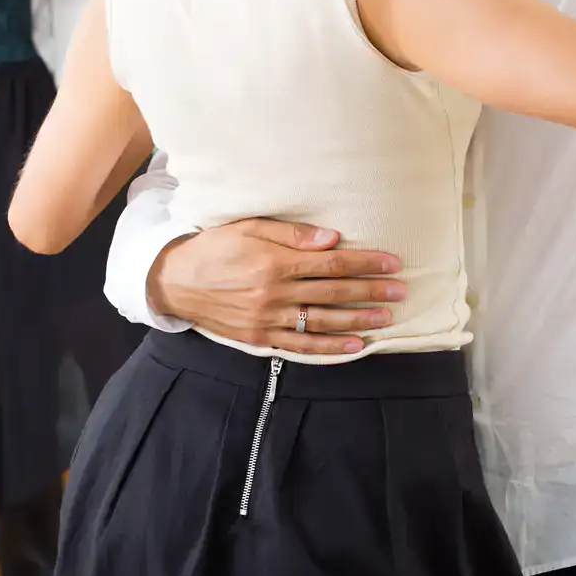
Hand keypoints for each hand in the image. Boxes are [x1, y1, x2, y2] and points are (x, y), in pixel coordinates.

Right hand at [145, 219, 404, 356]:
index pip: (332, 263)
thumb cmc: (215, 247)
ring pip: (323, 321)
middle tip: (401, 291)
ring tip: (386, 317)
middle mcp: (275, 293)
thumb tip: (333, 239)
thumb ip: (293, 234)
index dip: (366, 263)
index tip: (392, 264)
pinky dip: (329, 347)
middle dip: (371, 291)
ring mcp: (268, 318)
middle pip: (334, 292)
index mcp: (275, 262)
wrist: (175, 281)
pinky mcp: (261, 338)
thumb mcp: (249, 228)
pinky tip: (355, 346)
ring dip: (358, 320)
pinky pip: (301, 345)